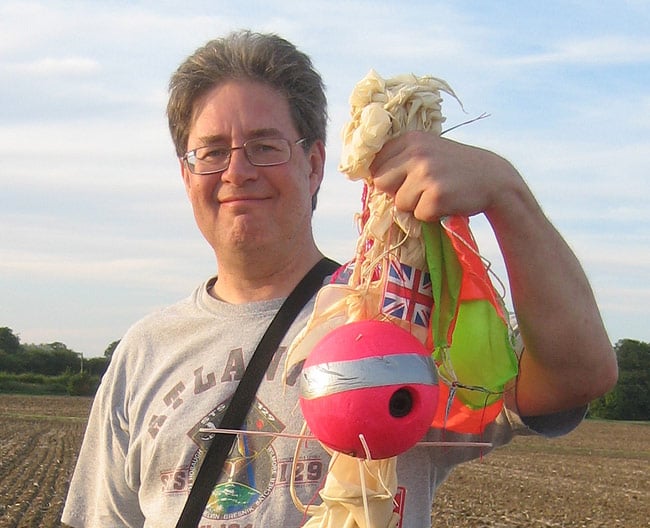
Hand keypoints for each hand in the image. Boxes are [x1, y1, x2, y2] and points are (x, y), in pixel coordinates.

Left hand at [369, 131, 517, 222]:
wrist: (494, 178)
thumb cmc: (455, 168)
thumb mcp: (427, 151)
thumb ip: (401, 160)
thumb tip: (369, 179)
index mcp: (410, 139)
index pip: (375, 164)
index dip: (385, 178)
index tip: (399, 182)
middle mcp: (416, 153)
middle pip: (381, 183)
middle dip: (396, 192)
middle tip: (419, 191)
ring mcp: (426, 174)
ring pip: (400, 203)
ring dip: (416, 206)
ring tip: (437, 194)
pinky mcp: (436, 195)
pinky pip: (419, 215)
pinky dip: (431, 215)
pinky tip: (446, 202)